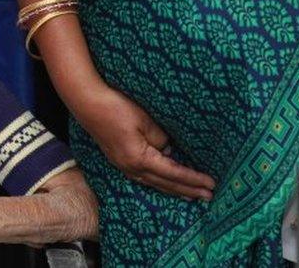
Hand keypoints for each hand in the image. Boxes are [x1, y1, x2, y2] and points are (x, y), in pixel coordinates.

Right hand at [74, 85, 214, 199]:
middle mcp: (131, 167)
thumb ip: (160, 138)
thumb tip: (168, 151)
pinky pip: (143, 177)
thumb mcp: (145, 120)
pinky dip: (158, 182)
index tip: (211, 184)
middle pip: (165, 183)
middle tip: (208, 196)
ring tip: (190, 195)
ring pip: (153, 183)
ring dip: (173, 189)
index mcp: (140, 159)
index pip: (174, 173)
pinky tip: (163, 182)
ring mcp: (122, 165)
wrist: (86, 102)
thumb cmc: (116, 107)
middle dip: (188, 190)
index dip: (194, 179)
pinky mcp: (118, 159)